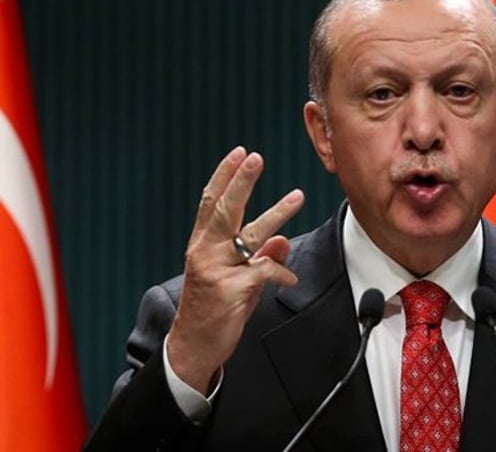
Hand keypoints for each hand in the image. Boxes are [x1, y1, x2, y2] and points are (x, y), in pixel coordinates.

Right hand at [167, 146, 304, 392]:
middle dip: (241, 181)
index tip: (239, 154)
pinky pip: (264, 271)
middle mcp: (204, 252)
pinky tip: (290, 278)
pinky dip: (281, 272)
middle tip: (255, 158)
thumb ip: (258, 258)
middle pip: (224, 209)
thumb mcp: (236, 278)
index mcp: (201, 245)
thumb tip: (282, 240)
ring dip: (276, 214)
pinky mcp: (230, 290)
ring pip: (250, 235)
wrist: (193, 348)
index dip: (224, 176)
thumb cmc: (214, 309)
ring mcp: (216, 270)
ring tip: (297, 196)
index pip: (210, 203)